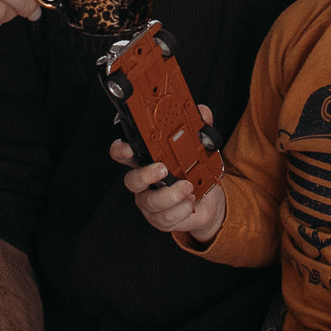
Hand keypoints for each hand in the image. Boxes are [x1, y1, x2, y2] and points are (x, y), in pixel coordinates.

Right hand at [112, 104, 222, 239]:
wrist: (209, 201)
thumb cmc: (196, 173)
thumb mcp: (201, 148)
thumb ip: (199, 129)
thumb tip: (203, 112)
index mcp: (146, 160)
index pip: (124, 153)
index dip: (121, 149)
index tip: (128, 147)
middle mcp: (144, 182)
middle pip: (131, 180)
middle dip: (145, 175)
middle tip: (163, 169)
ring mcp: (150, 202)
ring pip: (150, 201)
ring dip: (170, 194)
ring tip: (188, 187)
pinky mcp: (161, 219)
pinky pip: (165, 217)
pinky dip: (180, 209)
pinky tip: (191, 202)